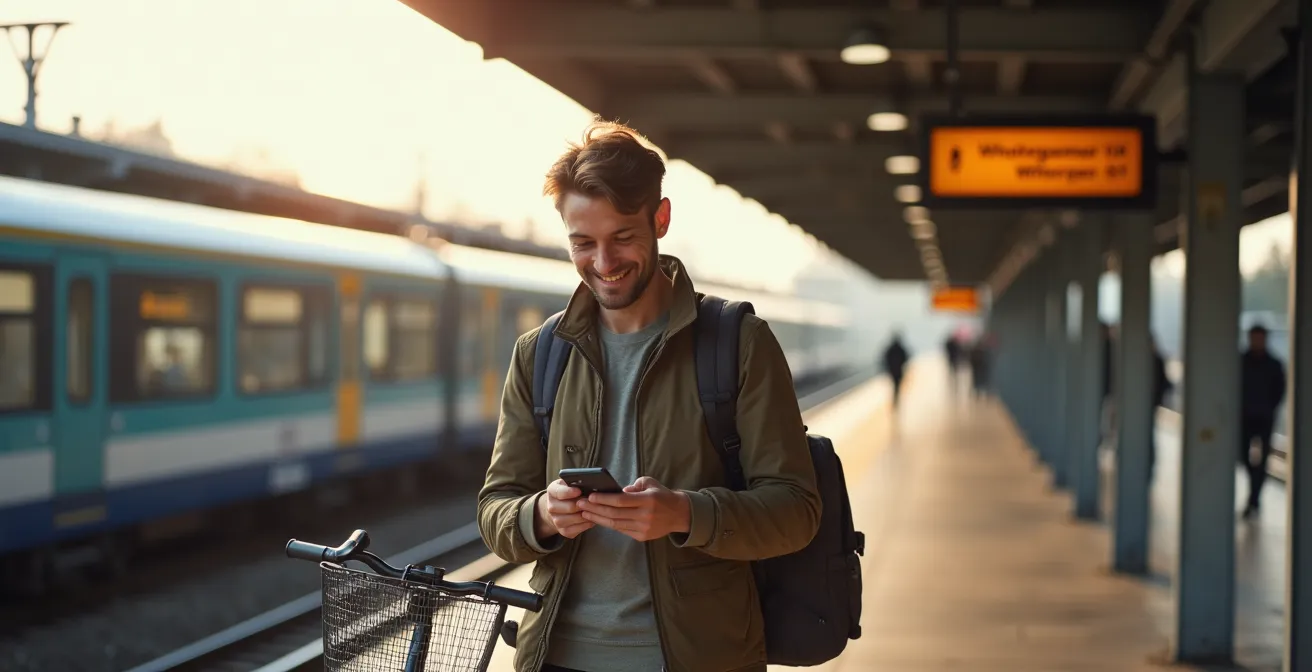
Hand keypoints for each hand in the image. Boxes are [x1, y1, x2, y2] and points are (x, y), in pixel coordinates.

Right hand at [535, 479, 593, 540]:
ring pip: (574, 519)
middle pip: (570, 507)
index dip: (570, 492)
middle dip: (583, 504)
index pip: (559, 492)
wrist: (559, 508)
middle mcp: (551, 507)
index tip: (579, 491)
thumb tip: (589, 484)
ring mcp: (556, 520)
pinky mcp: (563, 531)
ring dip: (586, 515)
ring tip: (594, 509)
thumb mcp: (569, 483)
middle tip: (593, 501)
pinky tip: (591, 518)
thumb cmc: (568, 492)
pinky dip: (586, 524)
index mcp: (552, 491)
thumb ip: (575, 483)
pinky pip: (577, 529)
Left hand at [576, 476, 690, 541]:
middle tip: (580, 504)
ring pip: (615, 524)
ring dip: (598, 518)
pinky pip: (621, 530)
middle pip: (615, 513)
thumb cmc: (661, 495)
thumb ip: (634, 485)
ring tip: (585, 512)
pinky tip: (598, 519)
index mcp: (648, 500)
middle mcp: (645, 515)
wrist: (678, 514)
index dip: (604, 499)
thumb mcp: (650, 483)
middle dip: (595, 509)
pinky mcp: (642, 536)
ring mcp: (643, 528)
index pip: (621, 500)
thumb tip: (617, 492)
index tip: (590, 496)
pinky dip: (608, 524)